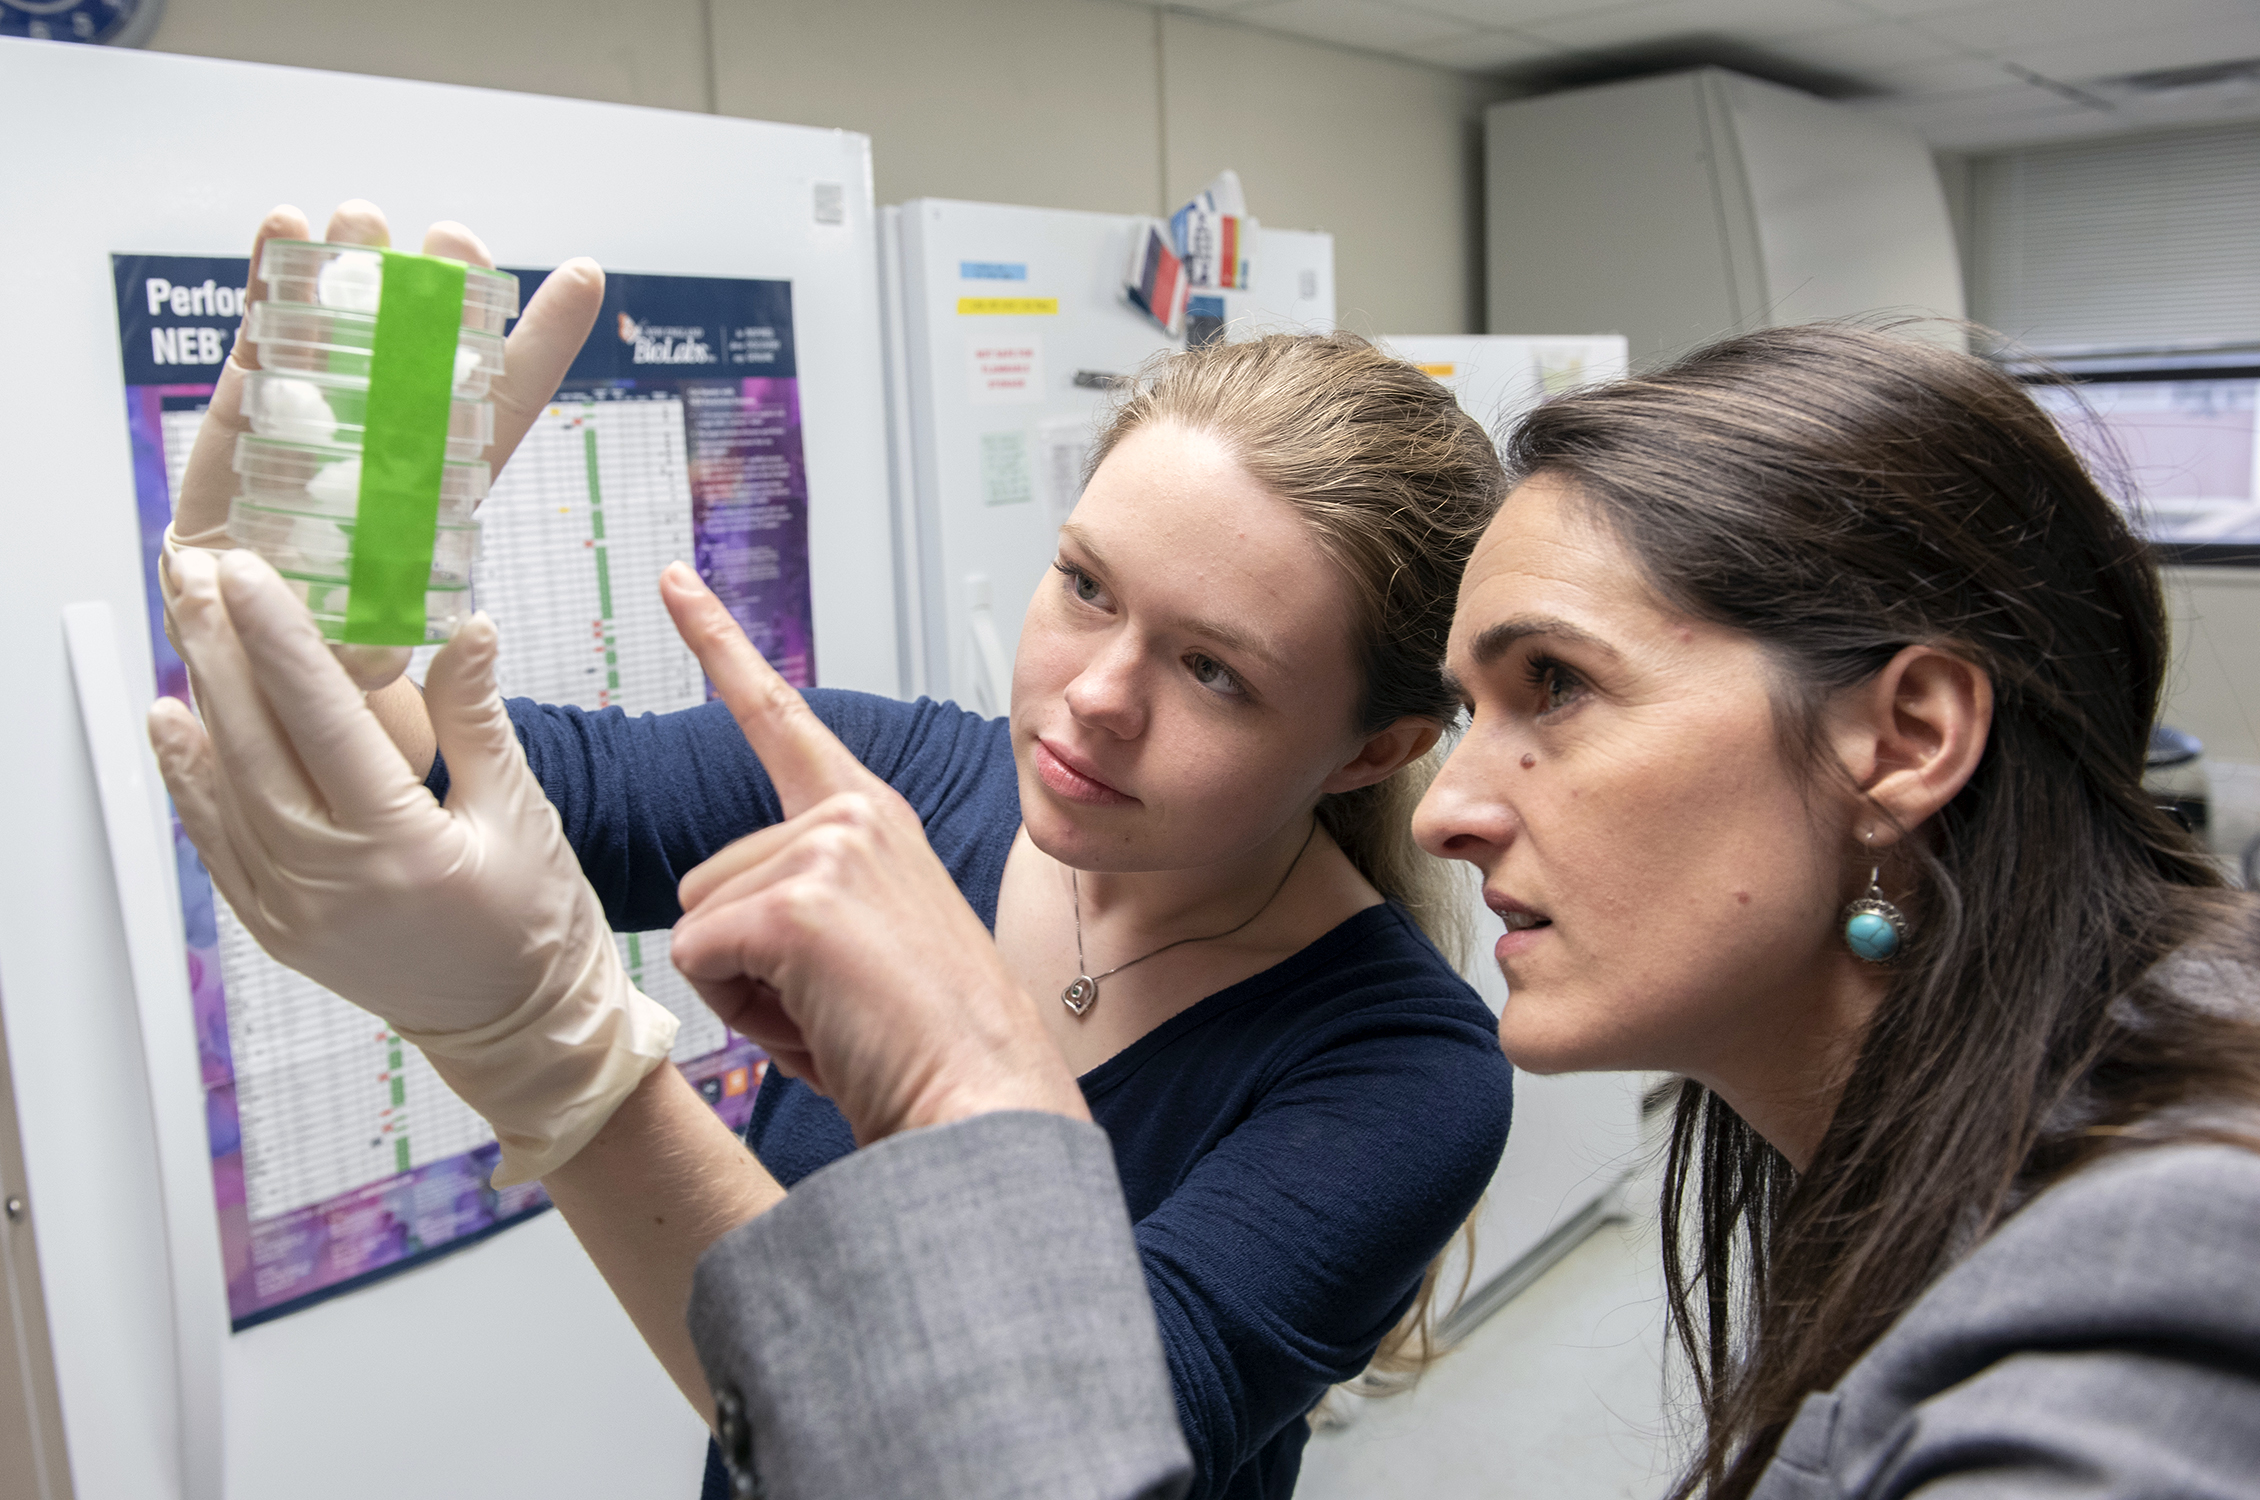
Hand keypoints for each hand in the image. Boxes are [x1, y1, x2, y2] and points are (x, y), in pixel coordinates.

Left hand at [149, 548, 677, 1182]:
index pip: (322, 719)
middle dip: (220, 646)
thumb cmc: (533, 920)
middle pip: (254, 742)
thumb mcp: (521, 811)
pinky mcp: (275, 927)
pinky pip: (216, 840)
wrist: (516, 1023)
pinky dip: (187, 778)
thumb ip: (477, 719)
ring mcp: (292, 910)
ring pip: (225, 784)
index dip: (280, 639)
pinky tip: (172, 718)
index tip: (248, 574)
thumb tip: (465, 630)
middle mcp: (331, 881)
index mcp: (401, 846)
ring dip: (199, 695)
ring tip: (183, 619)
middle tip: (194, 571)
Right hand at [164, 200, 604, 687]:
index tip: (583, 275)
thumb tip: (470, 637)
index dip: (543, 340)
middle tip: (451, 239)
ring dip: (355, 267)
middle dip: (442, 288)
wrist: (239, 654)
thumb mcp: (378, 659)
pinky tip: (283, 225)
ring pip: (346, 325)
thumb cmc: (325, 650)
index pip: (506, 402)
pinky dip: (270, 280)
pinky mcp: (247, 407)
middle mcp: (386, 434)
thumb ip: (412, 647)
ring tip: (363, 218)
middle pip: (425, 347)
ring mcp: (317, 412)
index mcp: (439, 484)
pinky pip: (263, 336)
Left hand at [659, 564, 1086, 1143]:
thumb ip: (809, 905)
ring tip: (837, 1016)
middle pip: (706, 878)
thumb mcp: (870, 945)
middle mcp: (855, 813)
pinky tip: (826, 1025)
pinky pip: (704, 961)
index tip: (673, 577)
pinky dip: (749, 1015)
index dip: (717, 642)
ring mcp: (830, 847)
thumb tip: (734, 932)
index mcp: (874, 819)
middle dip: (745, 961)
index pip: (780, 715)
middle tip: (836, 1004)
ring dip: (747, 992)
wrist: (984, 1101)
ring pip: (698, 921)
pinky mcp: (801, 900)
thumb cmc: (930, 1047)